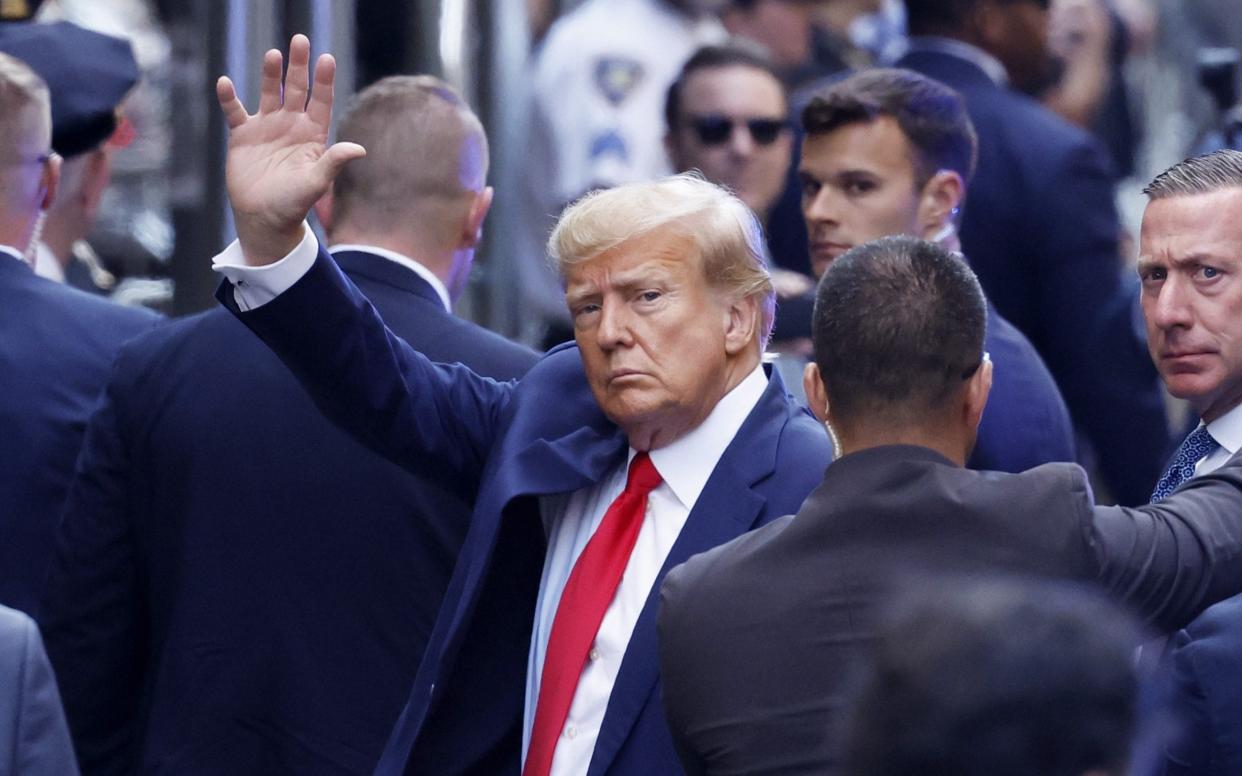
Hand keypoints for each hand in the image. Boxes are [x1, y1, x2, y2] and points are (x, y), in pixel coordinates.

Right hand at [216, 34, 365, 265]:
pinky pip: (235, 112)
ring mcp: (267, 128)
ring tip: (273, 54)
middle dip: (298, 66)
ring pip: (269, 94)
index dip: (323, 81)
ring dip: (270, 74)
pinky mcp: (243, 136)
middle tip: (300, 40)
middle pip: (296, 89)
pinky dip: (229, 98)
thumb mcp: (315, 183)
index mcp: (312, 135)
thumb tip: (359, 149)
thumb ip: (333, 163)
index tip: (326, 58)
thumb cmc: (294, 204)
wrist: (264, 219)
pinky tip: (225, 83)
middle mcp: (291, 126)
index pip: (320, 101)